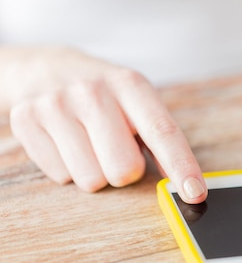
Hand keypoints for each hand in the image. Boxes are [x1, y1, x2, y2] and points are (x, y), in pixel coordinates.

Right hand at [4, 47, 206, 202]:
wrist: (47, 69)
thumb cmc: (106, 96)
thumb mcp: (140, 105)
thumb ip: (163, 143)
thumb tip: (187, 184)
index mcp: (130, 85)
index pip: (162, 132)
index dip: (181, 166)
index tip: (194, 193)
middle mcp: (93, 91)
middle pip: (124, 169)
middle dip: (126, 172)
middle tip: (116, 150)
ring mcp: (56, 105)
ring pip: (91, 180)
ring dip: (97, 173)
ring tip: (90, 145)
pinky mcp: (26, 120)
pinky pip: (61, 177)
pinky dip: (69, 170)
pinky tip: (67, 144)